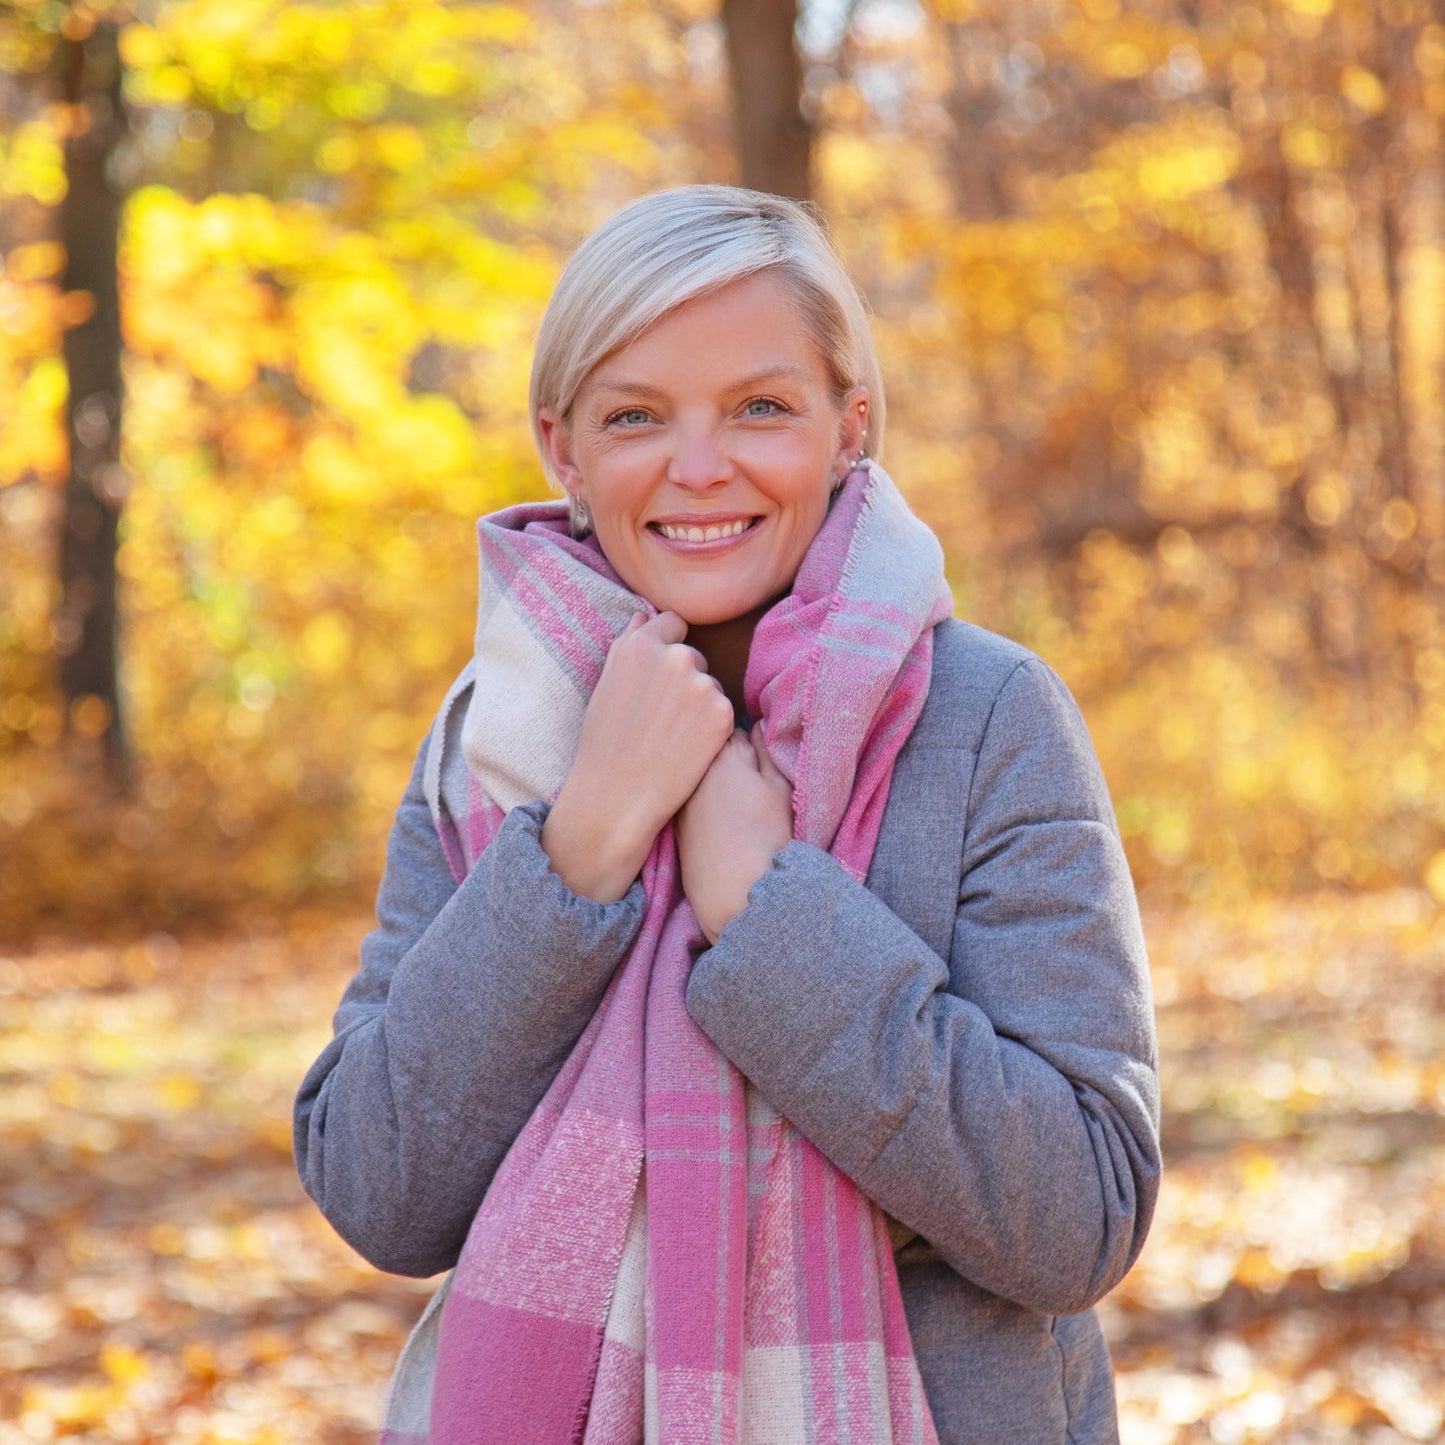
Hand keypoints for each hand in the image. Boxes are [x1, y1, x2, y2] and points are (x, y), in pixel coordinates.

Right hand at [542, 611, 734, 901]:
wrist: (618, 797)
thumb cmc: (604, 743)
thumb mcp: (607, 684)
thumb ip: (629, 645)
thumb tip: (645, 616)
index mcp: (641, 644)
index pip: (673, 623)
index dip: (666, 647)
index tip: (659, 675)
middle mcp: (675, 657)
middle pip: (693, 656)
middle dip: (683, 678)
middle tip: (660, 717)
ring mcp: (702, 684)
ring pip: (708, 685)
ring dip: (698, 703)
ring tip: (670, 736)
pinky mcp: (723, 713)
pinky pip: (722, 710)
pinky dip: (711, 727)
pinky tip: (686, 748)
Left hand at [677, 723, 794, 944]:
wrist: (736, 896)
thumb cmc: (767, 838)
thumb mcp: (780, 788)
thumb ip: (767, 748)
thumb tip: (757, 724)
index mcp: (720, 752)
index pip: (728, 723)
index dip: (747, 741)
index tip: (759, 760)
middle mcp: (691, 769)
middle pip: (706, 746)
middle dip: (722, 755)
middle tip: (748, 783)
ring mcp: (679, 795)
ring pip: (697, 773)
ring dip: (710, 778)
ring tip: (734, 806)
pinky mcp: (674, 822)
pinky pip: (688, 798)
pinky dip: (701, 802)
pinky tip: (719, 824)